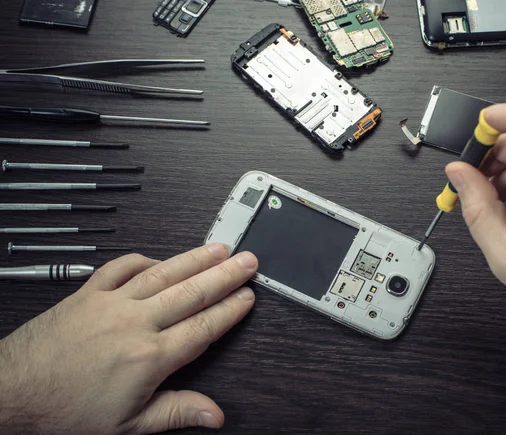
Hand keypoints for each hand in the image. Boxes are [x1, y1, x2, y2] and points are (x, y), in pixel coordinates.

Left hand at [0, 244, 257, 434]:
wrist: (12, 393)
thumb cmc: (66, 412)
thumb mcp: (128, 426)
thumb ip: (176, 413)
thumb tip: (214, 414)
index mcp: (149, 357)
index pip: (203, 326)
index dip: (230, 310)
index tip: (248, 296)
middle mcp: (136, 323)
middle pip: (192, 293)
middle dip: (225, 275)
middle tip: (248, 261)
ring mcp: (112, 303)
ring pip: (164, 274)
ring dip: (195, 259)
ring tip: (219, 248)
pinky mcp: (89, 293)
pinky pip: (122, 266)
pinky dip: (144, 259)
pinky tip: (160, 258)